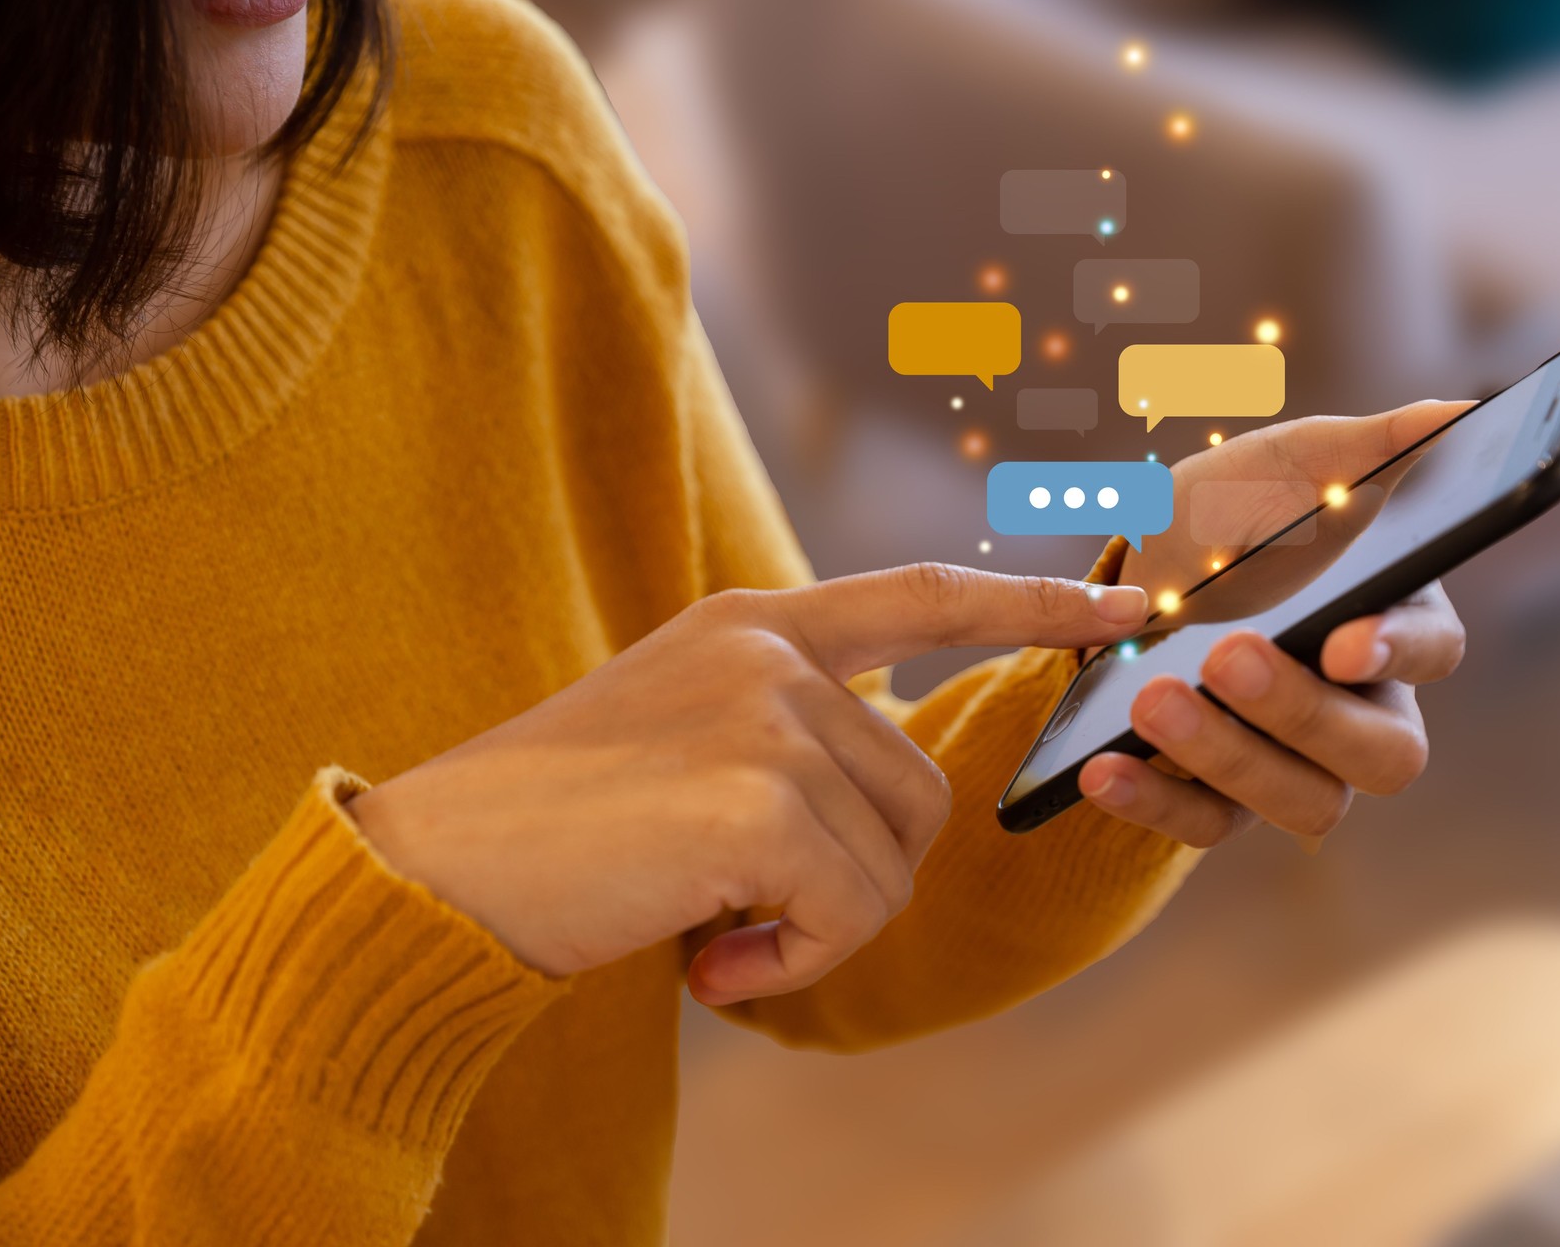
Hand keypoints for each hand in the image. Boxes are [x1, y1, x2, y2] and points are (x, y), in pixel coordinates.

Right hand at [348, 565, 1147, 999]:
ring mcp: (765, 715)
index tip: (1124, 608)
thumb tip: (887, 816)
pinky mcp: (757, 796)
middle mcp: (771, 653)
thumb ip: (786, 735)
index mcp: (754, 624)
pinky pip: (847, 911)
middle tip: (746, 917)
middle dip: (858, 879)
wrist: (434, 871)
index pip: (925, 595)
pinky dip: (794, 961)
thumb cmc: (557, 826)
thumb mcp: (682, 739)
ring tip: (713, 932)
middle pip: (919, 787)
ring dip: (816, 927)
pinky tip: (711, 965)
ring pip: (891, 860)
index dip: (1031, 603)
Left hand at [1088, 403, 1471, 846]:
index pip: (1432, 650)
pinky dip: (1154, 803)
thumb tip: (1456, 412)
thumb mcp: (1285, 467)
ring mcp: (1297, 764)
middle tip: (1227, 656)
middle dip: (1302, 711)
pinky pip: (1205, 826)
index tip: (1344, 641)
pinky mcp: (1225, 802)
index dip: (1397, 651)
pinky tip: (1100, 771)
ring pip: (1301, 799)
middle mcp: (1364, 709)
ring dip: (1224, 755)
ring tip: (1150, 701)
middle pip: (1381, 751)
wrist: (1136, 572)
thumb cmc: (1238, 513)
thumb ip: (1365, 447)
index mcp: (1395, 620)